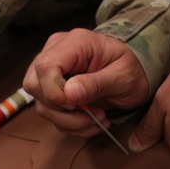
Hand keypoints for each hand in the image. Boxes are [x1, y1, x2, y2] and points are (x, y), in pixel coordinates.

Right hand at [23, 28, 149, 136]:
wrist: (134, 72)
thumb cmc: (132, 68)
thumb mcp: (122, 76)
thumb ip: (96, 84)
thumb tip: (69, 94)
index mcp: (74, 43)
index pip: (45, 67)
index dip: (55, 93)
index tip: (79, 106)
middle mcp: (55, 52)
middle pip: (35, 86)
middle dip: (63, 112)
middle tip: (93, 115)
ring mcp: (50, 71)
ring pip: (41, 105)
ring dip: (69, 122)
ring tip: (97, 120)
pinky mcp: (52, 88)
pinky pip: (51, 113)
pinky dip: (70, 125)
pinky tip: (90, 122)